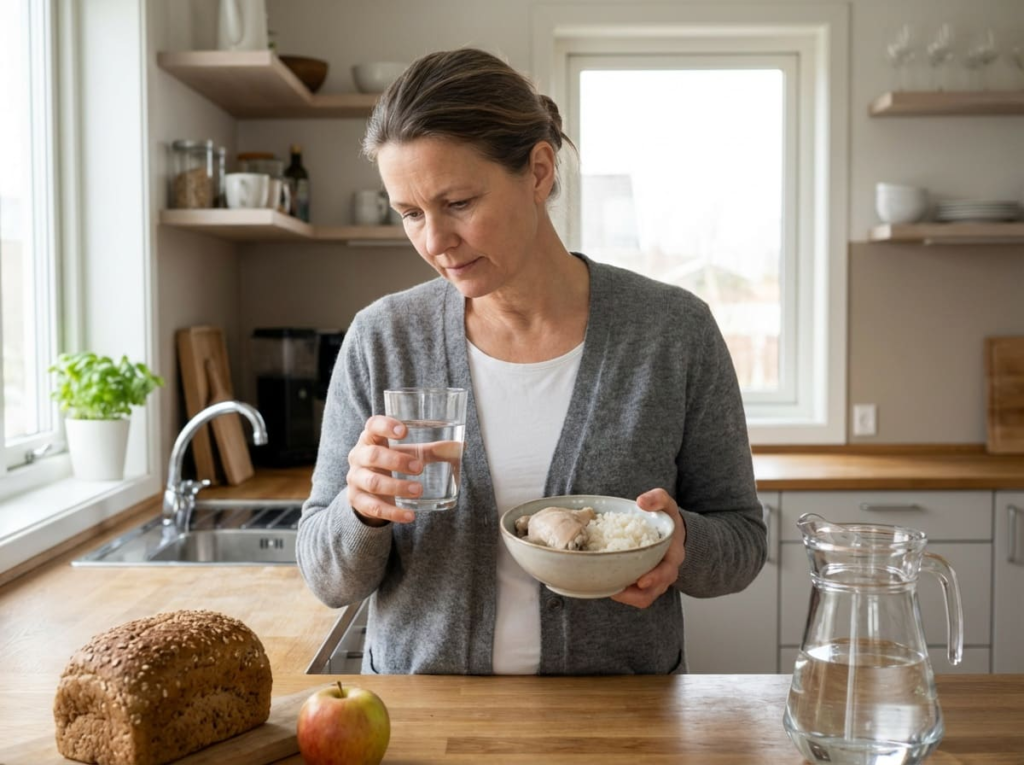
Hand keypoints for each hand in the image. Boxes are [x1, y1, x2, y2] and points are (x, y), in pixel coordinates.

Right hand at [346, 415, 423, 524]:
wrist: (368, 491)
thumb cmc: (390, 463)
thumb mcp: (406, 453)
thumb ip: (431, 451)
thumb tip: (461, 447)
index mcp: (370, 438)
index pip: (372, 425)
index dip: (385, 426)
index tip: (405, 431)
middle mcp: (358, 456)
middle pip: (372, 455)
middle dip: (396, 461)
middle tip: (419, 467)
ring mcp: (355, 479)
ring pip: (373, 482)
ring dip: (397, 487)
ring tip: (418, 490)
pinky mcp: (357, 500)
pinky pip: (374, 507)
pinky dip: (393, 513)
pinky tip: (410, 515)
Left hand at [611, 488, 686, 608]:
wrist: (669, 532)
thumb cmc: (666, 519)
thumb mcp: (666, 504)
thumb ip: (657, 498)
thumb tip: (641, 501)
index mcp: (672, 556)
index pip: (666, 572)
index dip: (655, 578)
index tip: (641, 580)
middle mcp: (664, 573)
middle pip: (652, 592)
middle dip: (634, 594)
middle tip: (616, 589)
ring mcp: (654, 581)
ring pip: (641, 598)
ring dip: (625, 596)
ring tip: (607, 588)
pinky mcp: (642, 584)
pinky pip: (633, 595)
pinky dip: (621, 591)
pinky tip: (605, 582)